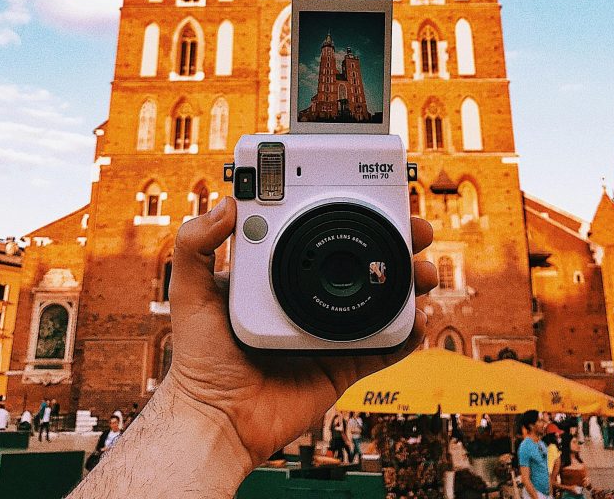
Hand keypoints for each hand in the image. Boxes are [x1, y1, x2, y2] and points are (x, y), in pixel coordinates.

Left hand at [167, 196, 436, 468]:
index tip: (368, 193)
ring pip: (379, 298)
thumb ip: (195, 244)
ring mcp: (329, 329)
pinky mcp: (343, 364)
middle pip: (360, 260)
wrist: (217, 420)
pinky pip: (383, 347)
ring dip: (409, 282)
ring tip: (423, 270)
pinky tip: (419, 318)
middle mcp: (308, 295)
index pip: (317, 232)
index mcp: (278, 273)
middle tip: (413, 227)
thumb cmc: (199, 360)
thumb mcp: (190, 291)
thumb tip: (227, 202)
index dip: (347, 212)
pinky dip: (407, 333)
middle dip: (394, 240)